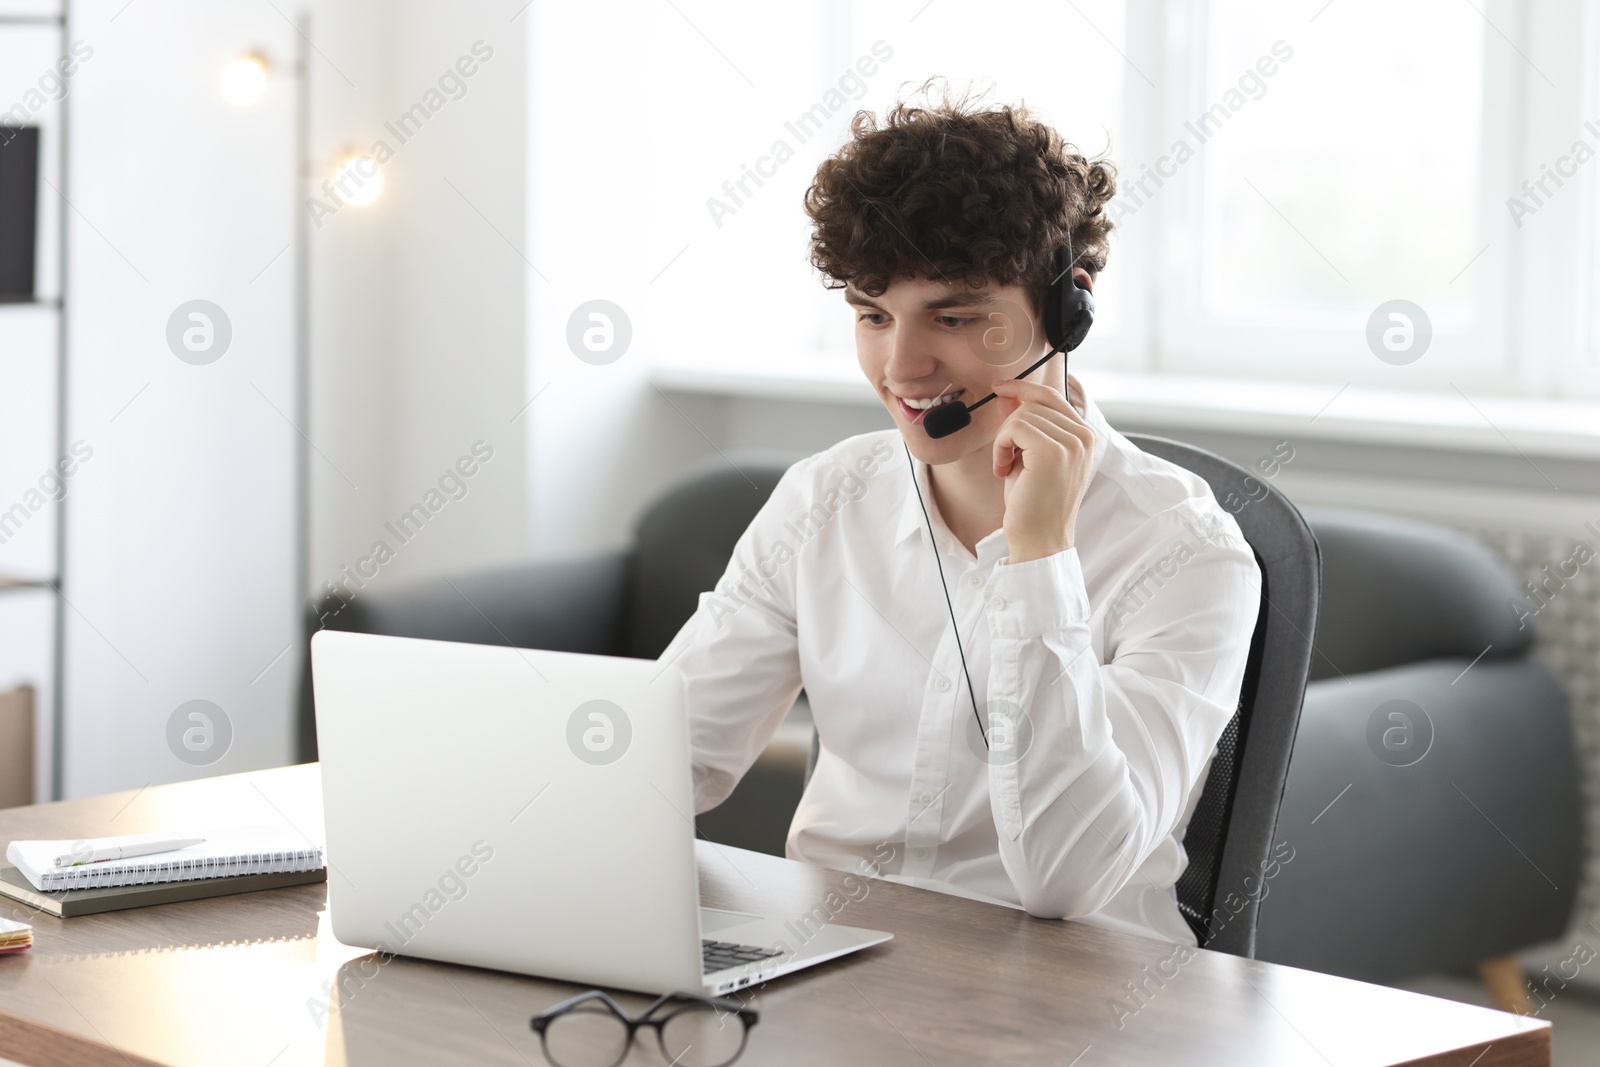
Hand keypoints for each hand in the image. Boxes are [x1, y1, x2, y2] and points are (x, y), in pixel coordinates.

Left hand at [989, 378, 1096, 562]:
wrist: (1039, 538)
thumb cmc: (1033, 503)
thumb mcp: (1027, 456)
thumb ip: (1022, 425)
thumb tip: (1007, 396)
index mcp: (1084, 436)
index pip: (1051, 396)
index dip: (1023, 388)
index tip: (999, 388)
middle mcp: (1083, 436)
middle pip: (1033, 404)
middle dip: (1009, 427)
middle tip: (1005, 459)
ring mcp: (1071, 443)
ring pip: (1021, 414)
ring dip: (1003, 440)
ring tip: (1006, 467)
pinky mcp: (1052, 451)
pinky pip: (1014, 427)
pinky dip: (1000, 446)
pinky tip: (1003, 469)